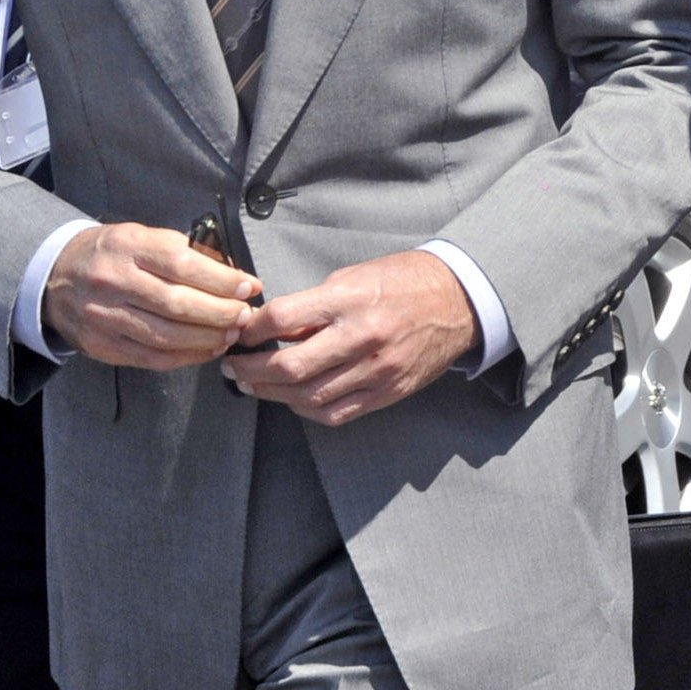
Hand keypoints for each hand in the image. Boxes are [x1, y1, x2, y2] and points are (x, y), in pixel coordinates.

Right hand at [43, 223, 260, 369]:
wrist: (55, 277)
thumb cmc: (111, 253)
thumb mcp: (141, 236)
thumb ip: (182, 251)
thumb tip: (231, 274)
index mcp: (128, 246)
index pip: (182, 264)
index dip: (221, 279)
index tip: (248, 286)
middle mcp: (114, 281)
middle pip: (177, 304)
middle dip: (220, 312)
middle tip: (245, 315)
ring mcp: (105, 317)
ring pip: (167, 336)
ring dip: (207, 338)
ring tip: (231, 333)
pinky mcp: (103, 346)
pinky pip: (153, 358)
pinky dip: (187, 356)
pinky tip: (208, 350)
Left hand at [223, 251, 477, 425]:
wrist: (458, 301)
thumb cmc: (402, 280)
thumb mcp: (353, 276)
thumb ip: (314, 304)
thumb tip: (273, 328)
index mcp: (349, 299)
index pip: (283, 318)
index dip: (251, 330)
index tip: (238, 333)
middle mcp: (362, 337)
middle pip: (290, 366)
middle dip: (251, 371)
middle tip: (232, 369)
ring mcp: (377, 370)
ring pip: (309, 396)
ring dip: (272, 395)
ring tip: (252, 386)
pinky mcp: (389, 392)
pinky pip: (336, 412)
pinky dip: (306, 410)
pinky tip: (292, 400)